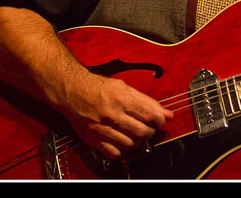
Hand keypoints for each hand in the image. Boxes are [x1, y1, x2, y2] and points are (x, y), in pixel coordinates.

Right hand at [58, 72, 173, 159]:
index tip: (161, 120)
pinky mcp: (94, 139)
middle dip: (150, 131)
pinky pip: (114, 153)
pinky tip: (124, 141)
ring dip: (138, 141)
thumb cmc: (98, 88)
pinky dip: (123, 150)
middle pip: (142, 131)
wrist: (73, 92)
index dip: (160, 120)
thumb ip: (147, 101)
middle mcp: (112, 115)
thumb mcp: (125, 87)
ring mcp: (102, 129)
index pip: (150, 115)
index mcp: (121, 99)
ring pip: (130, 144)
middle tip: (149, 127)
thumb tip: (167, 114)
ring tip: (136, 133)